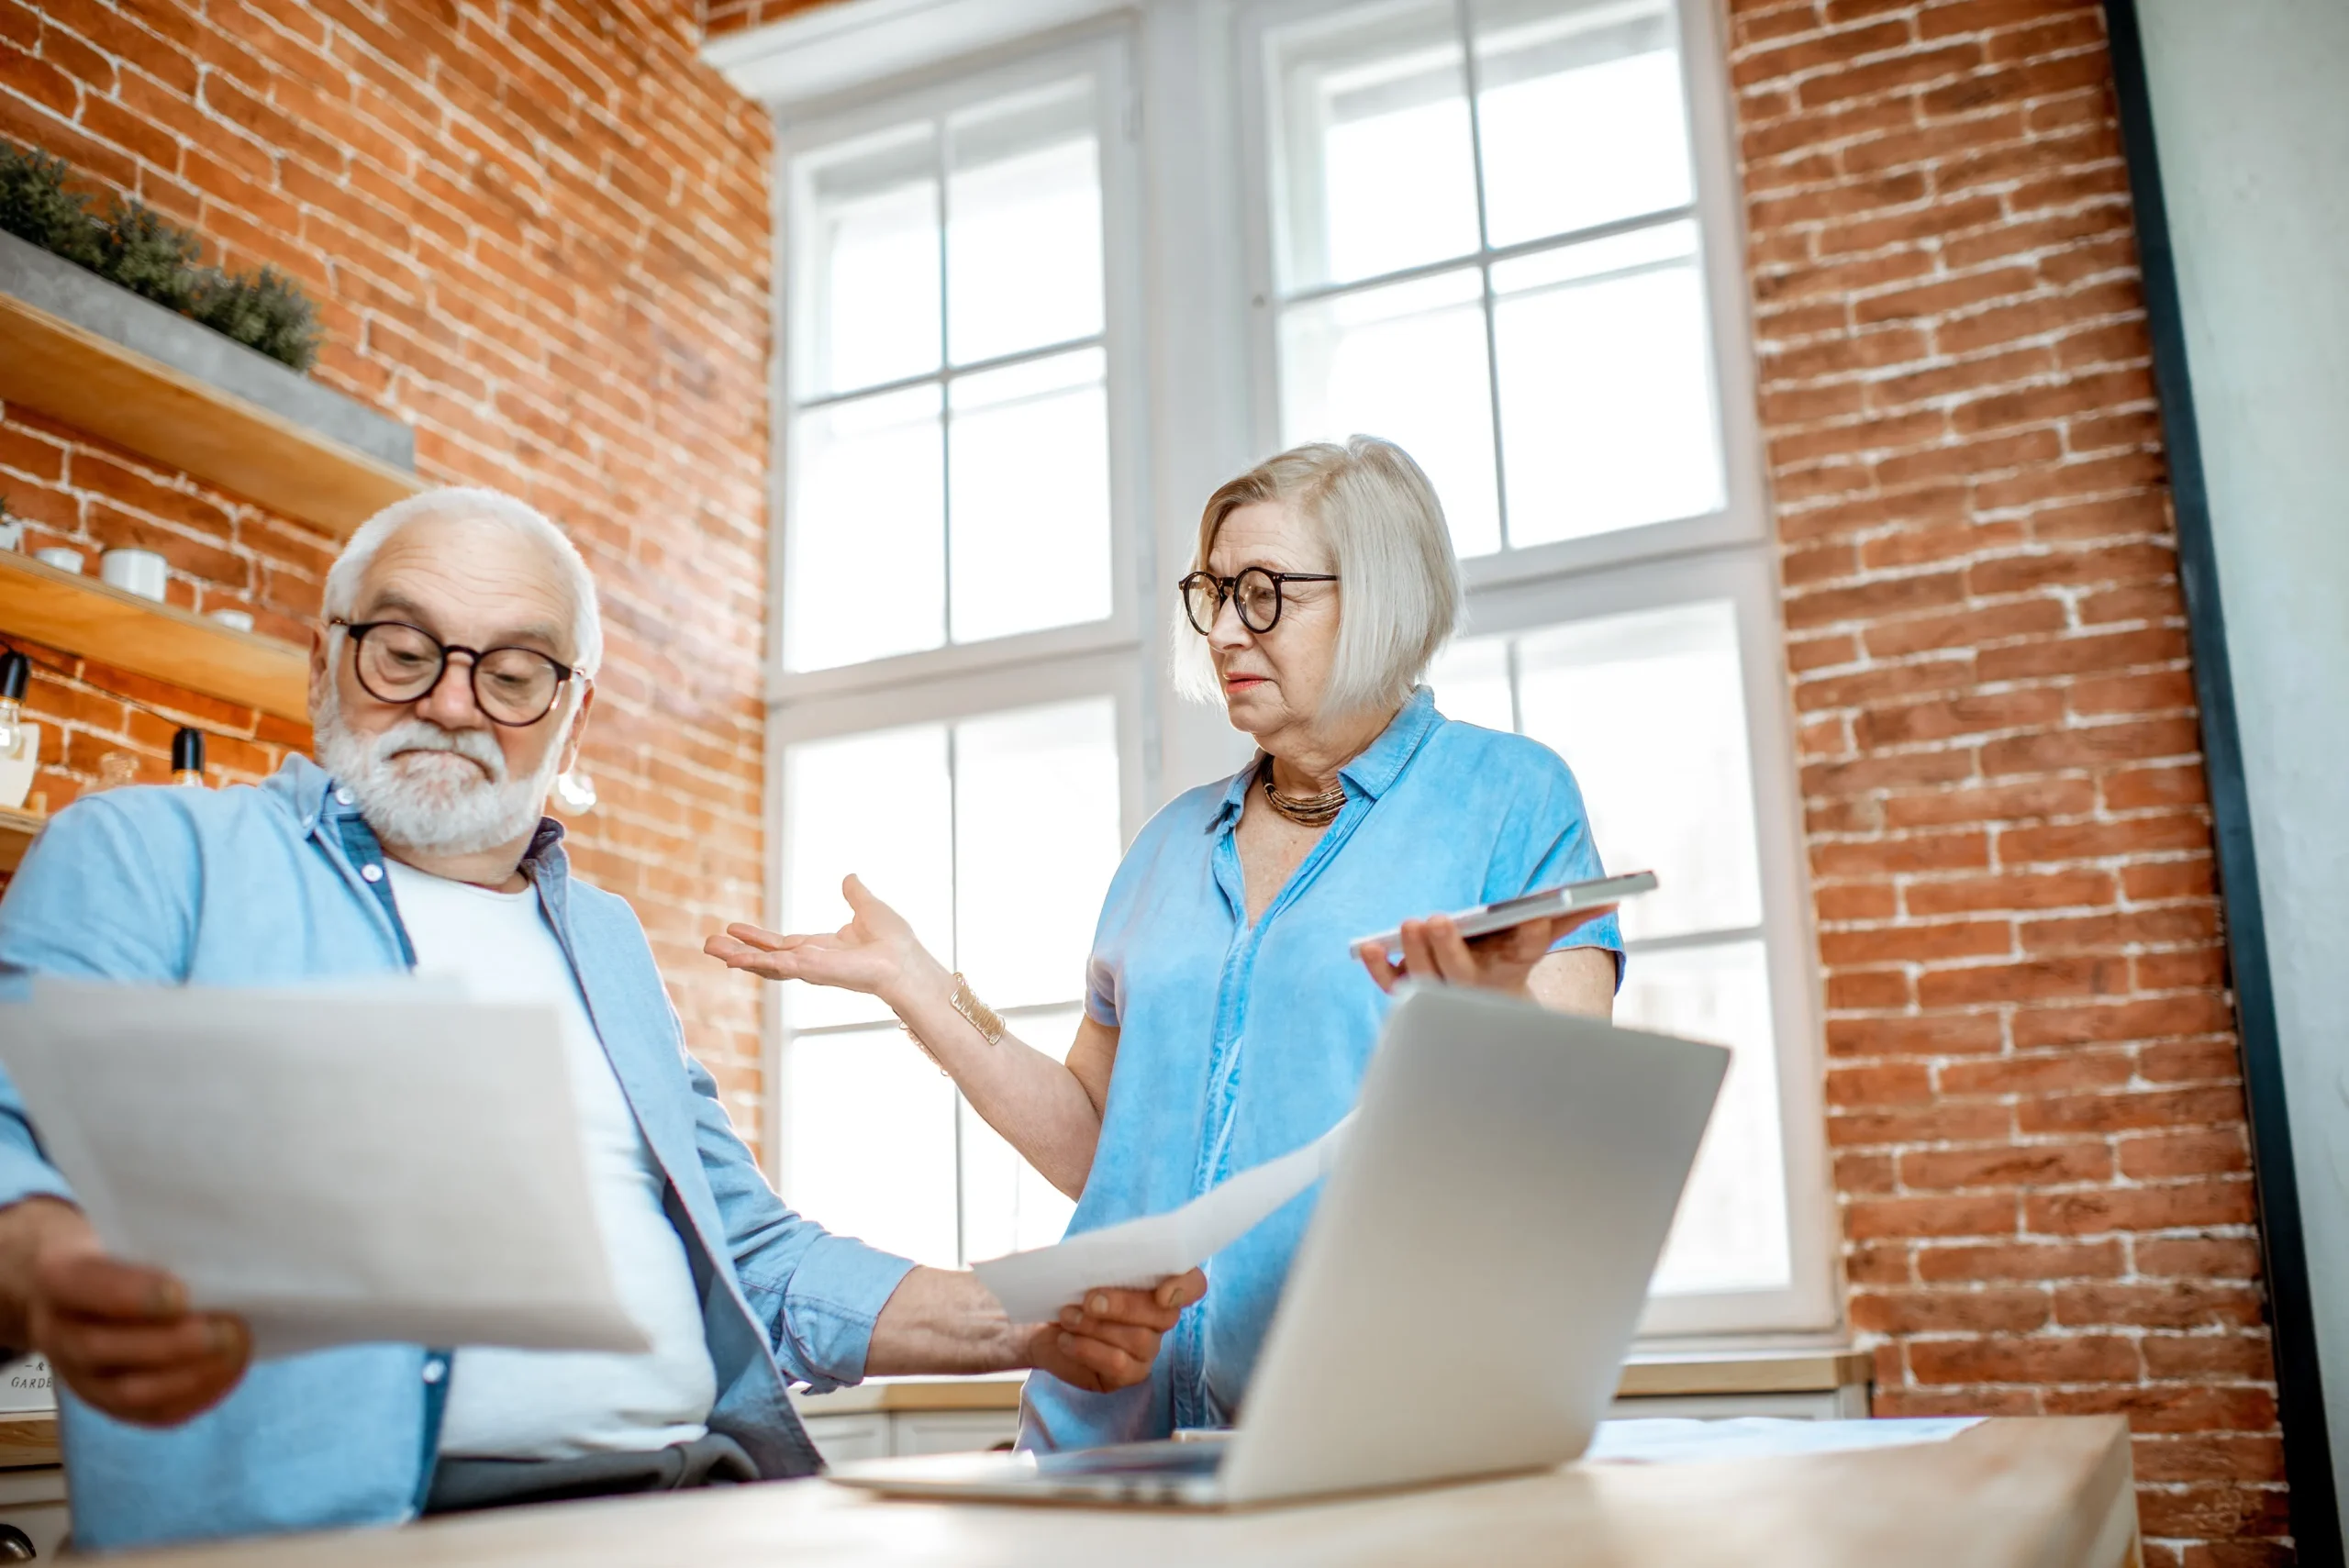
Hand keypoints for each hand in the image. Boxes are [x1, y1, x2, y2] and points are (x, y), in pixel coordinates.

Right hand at [27, 1227, 249, 1427]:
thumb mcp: (121, 1230)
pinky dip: (190, 1399)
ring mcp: (76, 1375)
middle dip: (171, 1344)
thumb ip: (158, 1239)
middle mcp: (57, 1332)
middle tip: (228, 1330)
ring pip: (123, 1392)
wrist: (71, 1291)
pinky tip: (226, 1375)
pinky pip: (145, 1414)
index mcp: (56, 1276)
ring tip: (235, 1352)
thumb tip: (227, 1244)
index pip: (84, 1285)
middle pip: (100, 1348)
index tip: (181, 1294)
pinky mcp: (104, 1401)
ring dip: (186, 1377)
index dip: (131, 1294)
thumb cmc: (114, 1251)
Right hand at [703, 875, 946, 1011]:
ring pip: (765, 963)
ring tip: (710, 948)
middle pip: (765, 956)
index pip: (781, 943)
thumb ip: (855, 895)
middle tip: (708, 944)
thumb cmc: (895, 942)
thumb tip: (850, 876)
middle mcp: (811, 961)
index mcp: (821, 948)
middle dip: (737, 951)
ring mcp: (809, 968)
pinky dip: (755, 962)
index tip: (733, 929)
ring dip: (738, 956)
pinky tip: (735, 958)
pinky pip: (778, 966)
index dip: (757, 938)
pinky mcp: (811, 970)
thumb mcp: (869, 908)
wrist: (906, 960)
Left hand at [1024, 1269, 1206, 1393]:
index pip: (1194, 1285)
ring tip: (1067, 1317)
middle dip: (1125, 1306)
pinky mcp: (1129, 1374)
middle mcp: (1159, 1318)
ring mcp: (1147, 1349)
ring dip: (1097, 1327)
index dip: (1185, 1287)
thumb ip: (1103, 1260)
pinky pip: (1119, 1365)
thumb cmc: (1069, 1291)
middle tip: (1089, 1301)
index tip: (1161, 1293)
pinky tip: (1066, 1340)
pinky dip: (1088, 1349)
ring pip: (1138, 1340)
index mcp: (1157, 1284)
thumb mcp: (1084, 1268)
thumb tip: (1104, 1255)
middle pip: (1164, 1315)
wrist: (1042, 1326)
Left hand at [1353, 905, 1614, 998]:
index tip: (1531, 914)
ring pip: (1423, 977)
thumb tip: (1614, 895)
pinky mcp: (1410, 989)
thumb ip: (1574, 915)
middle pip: (1460, 971)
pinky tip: (1366, 946)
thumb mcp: (1545, 940)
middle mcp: (1473, 986)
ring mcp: (1438, 991)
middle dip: (1449, 946)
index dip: (1527, 933)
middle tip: (1438, 919)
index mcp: (1511, 969)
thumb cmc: (1515, 964)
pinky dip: (1377, 967)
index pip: (1523, 950)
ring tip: (1409, 923)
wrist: (1490, 1016)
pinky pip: (1390, 982)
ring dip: (1414, 952)